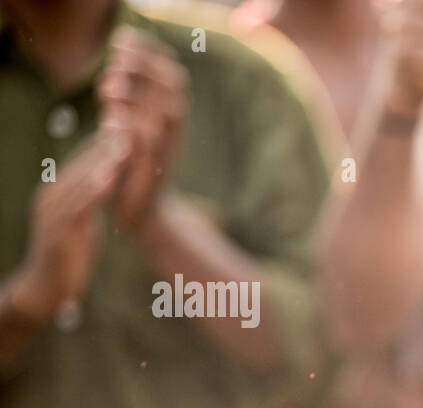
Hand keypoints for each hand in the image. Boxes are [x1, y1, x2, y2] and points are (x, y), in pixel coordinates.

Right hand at [6, 129, 128, 322]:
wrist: (44, 291)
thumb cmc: (68, 257)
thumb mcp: (83, 223)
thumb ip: (93, 200)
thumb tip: (110, 178)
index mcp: (59, 191)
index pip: (85, 160)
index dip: (109, 140)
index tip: (133, 121)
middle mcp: (52, 195)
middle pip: (83, 163)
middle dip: (108, 143)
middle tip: (131, 119)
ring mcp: (52, 213)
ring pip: (80, 179)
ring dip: (103, 160)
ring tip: (124, 141)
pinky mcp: (57, 231)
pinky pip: (77, 207)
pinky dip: (93, 191)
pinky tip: (110, 178)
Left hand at [96, 26, 189, 231]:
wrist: (147, 212)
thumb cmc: (135, 164)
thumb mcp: (134, 123)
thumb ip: (130, 93)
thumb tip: (120, 55)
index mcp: (172, 113)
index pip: (170, 71)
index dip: (149, 52)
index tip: (121, 39)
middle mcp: (175, 128)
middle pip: (171, 85)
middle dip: (142, 68)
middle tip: (113, 61)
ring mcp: (167, 148)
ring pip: (161, 112)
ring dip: (135, 96)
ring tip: (107, 88)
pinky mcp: (153, 170)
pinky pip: (146, 145)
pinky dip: (129, 128)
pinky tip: (110, 118)